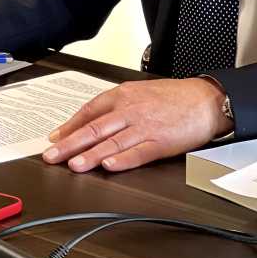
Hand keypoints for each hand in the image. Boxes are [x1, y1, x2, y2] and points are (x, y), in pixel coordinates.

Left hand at [42, 77, 232, 172]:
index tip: (53, 138)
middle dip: (70, 143)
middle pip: (94, 128)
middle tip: (52, 155)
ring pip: (112, 142)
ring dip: (90, 155)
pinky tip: (108, 166)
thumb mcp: (137, 92)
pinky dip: (123, 160)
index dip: (69, 126)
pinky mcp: (161, 142)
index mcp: (122, 96)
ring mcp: (145, 127)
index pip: (88, 111)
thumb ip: (113, 105)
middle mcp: (129, 110)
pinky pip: (138, 153)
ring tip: (73, 165)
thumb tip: (88, 120)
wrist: (205, 99)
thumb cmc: (171, 97)